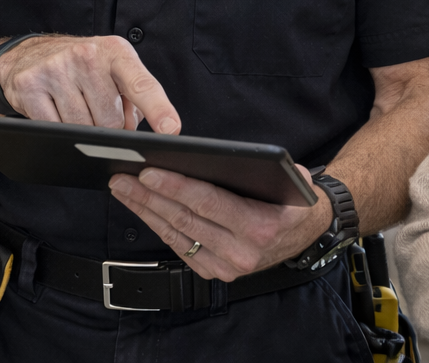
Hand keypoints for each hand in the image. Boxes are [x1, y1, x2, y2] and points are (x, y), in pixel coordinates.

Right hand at [0, 35, 180, 133]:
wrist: (30, 55)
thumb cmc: (82, 66)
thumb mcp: (114, 71)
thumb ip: (134, 100)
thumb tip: (134, 131)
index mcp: (116, 52)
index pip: (141, 84)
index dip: (159, 109)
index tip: (171, 129)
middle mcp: (87, 55)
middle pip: (110, 121)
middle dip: (107, 128)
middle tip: (97, 111)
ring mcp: (57, 69)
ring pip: (82, 128)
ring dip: (82, 130)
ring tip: (76, 107)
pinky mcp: (31, 85)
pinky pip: (54, 128)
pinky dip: (57, 129)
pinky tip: (55, 111)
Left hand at [108, 165, 331, 280]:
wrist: (306, 235)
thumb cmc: (292, 200)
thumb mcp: (291, 178)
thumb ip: (266, 167)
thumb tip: (223, 155)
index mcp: (261, 227)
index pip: (209, 203)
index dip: (176, 187)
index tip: (148, 172)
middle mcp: (242, 252)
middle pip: (185, 219)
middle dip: (149, 196)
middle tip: (122, 177)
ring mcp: (226, 267)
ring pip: (176, 234)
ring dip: (145, 210)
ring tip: (123, 188)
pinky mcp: (214, 273)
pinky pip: (178, 247)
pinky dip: (157, 226)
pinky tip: (142, 208)